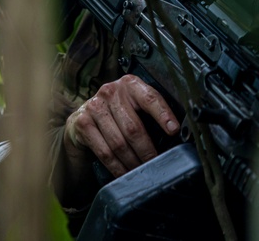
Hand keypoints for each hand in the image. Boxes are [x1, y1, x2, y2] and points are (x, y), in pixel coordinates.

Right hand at [63, 74, 179, 178]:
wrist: (84, 116)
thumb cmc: (119, 112)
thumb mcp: (135, 105)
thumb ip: (151, 114)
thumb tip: (175, 136)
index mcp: (130, 84)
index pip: (150, 98)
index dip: (163, 114)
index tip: (174, 131)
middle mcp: (111, 92)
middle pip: (133, 127)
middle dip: (147, 151)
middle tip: (157, 165)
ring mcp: (94, 107)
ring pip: (119, 143)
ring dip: (133, 162)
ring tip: (142, 172)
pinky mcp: (83, 124)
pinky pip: (104, 152)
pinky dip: (117, 167)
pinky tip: (126, 173)